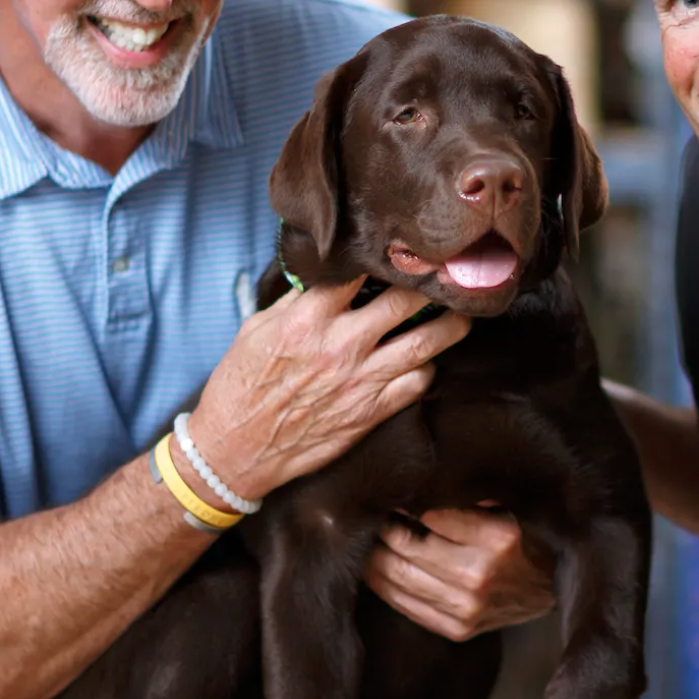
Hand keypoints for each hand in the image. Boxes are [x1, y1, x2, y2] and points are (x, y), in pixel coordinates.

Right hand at [187, 278, 468, 502]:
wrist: (236, 451)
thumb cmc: (241, 386)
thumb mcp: (256, 330)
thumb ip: (296, 301)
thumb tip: (329, 275)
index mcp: (307, 319)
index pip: (357, 272)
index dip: (383, 256)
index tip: (399, 246)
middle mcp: (340, 346)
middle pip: (405, 301)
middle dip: (430, 282)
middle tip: (446, 272)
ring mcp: (361, 381)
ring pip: (426, 342)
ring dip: (451, 323)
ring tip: (462, 312)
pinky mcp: (371, 413)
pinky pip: (418, 383)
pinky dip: (429, 366)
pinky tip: (428, 358)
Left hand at [362, 507, 555, 640]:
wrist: (550, 588)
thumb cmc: (525, 538)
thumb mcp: (506, 506)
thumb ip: (465, 497)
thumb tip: (413, 486)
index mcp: (498, 538)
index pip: (428, 515)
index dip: (404, 503)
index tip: (393, 494)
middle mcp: (480, 575)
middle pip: (407, 547)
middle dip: (382, 529)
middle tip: (371, 515)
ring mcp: (467, 608)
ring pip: (399, 577)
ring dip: (375, 556)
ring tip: (368, 540)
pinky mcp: (457, 629)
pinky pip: (405, 606)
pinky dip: (383, 585)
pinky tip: (376, 569)